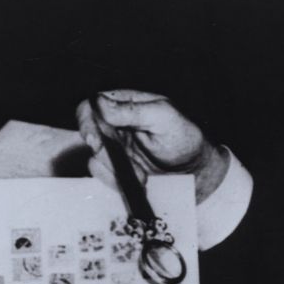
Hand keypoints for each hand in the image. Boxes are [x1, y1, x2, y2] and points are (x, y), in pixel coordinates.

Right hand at [76, 90, 228, 202]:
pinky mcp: (116, 169)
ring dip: (115, 170)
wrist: (197, 171)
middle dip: (103, 152)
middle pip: (88, 134)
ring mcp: (114, 148)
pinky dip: (117, 181)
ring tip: (142, 174)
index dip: (86, 121)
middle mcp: (115, 125)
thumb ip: (132, 110)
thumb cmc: (185, 138)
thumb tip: (100, 102)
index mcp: (125, 103)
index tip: (95, 139)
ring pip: (94, 158)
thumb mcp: (164, 118)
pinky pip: (102, 175)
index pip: (91, 105)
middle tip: (119, 162)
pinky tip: (138, 181)